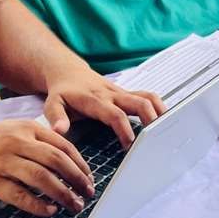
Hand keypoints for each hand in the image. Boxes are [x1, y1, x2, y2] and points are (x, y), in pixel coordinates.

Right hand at [0, 119, 94, 215]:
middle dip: (77, 179)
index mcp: (27, 128)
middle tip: (88, 194)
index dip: (80, 164)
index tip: (89, 178)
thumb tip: (68, 160)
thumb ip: (38, 140)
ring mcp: (3, 161)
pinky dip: (38, 205)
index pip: (63, 146)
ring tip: (73, 205)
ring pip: (42, 178)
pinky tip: (49, 210)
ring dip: (62, 194)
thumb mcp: (14, 130)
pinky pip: (20, 195)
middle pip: (56, 161)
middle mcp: (17, 142)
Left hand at [43, 70, 163, 148]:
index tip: (129, 145)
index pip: (115, 114)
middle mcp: (112, 95)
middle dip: (151, 120)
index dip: (124, 129)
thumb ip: (56, 118)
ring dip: (159, 112)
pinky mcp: (126, 93)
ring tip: (166, 130)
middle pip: (139, 103)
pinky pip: (147, 96)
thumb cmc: (62, 92)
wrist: (68, 72)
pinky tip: (162, 121)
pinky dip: (157, 106)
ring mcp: (121, 93)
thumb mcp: (52, 104)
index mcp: (95, 100)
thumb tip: (60, 131)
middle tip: (155, 140)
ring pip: (147, 97)